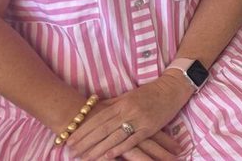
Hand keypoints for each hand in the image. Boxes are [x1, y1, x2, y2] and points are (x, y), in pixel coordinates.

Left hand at [65, 74, 191, 160]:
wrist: (172, 88)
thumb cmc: (150, 91)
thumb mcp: (129, 94)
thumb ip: (111, 103)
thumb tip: (93, 107)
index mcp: (121, 103)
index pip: (98, 118)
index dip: (82, 130)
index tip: (69, 140)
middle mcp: (127, 111)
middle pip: (102, 129)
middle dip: (85, 142)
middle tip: (71, 153)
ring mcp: (138, 120)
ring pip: (114, 137)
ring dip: (98, 149)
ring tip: (85, 158)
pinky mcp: (150, 127)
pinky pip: (132, 140)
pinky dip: (119, 149)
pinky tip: (108, 156)